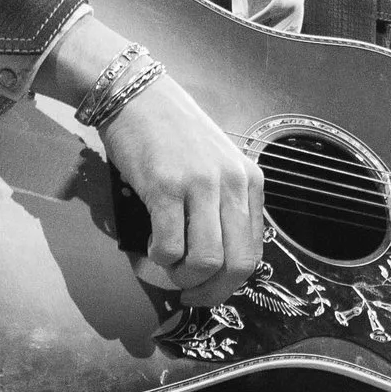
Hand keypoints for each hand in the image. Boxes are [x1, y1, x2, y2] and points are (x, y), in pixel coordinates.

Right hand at [45, 18, 262, 304]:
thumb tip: (217, 261)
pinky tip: (148, 248)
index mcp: (251, 180)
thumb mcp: (214, 165)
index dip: (231, 283)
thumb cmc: (171, 133)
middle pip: (236, 264)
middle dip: (211, 292)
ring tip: (166, 268)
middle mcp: (233, 183)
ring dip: (183, 278)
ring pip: (206, 262)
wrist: (135, 94)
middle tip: (188, 296)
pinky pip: (169, 247)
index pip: (255, 251)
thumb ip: (223, 205)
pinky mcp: (166, 187)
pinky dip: (158, 260)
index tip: (208, 291)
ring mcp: (201, 185)